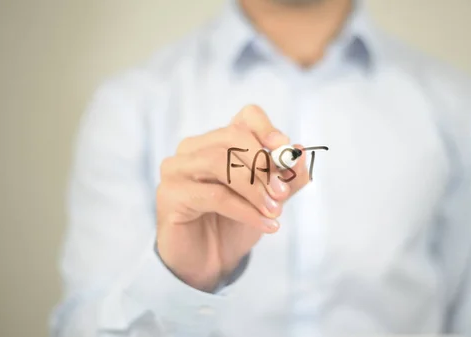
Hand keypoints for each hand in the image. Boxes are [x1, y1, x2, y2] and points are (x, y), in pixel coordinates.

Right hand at [156, 105, 309, 291]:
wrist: (210, 262)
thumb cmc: (236, 224)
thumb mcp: (269, 200)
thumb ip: (287, 179)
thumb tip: (301, 153)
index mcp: (219, 141)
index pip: (245, 117)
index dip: (267, 129)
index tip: (285, 150)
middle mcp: (193, 148)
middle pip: (232, 137)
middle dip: (263, 164)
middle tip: (283, 193)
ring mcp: (176, 168)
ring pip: (220, 162)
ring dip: (254, 188)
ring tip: (274, 211)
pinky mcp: (170, 194)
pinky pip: (214, 195)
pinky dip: (245, 210)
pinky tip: (265, 225)